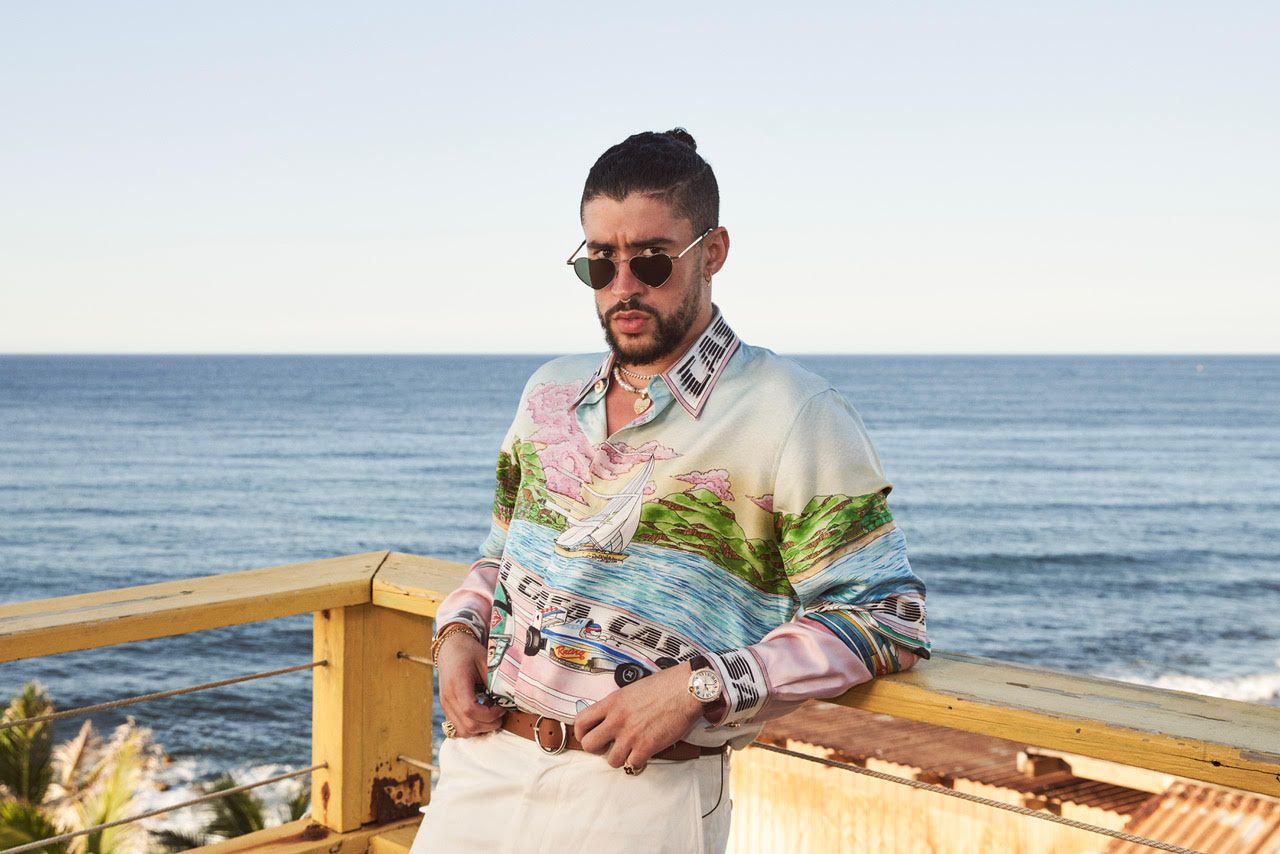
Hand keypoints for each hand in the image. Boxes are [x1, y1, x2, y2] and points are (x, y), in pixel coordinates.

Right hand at [436, 632, 504, 736]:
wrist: (449, 648)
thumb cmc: (469, 652)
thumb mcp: (485, 661)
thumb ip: (494, 680)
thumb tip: (508, 698)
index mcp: (457, 683)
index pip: (470, 710)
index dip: (489, 714)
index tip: (501, 706)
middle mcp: (448, 698)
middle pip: (468, 725)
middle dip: (489, 724)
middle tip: (500, 712)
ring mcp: (445, 705)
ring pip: (463, 731)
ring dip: (481, 728)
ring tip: (491, 713)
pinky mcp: (447, 709)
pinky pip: (458, 729)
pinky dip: (473, 728)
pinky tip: (482, 715)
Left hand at [573, 663, 704, 772]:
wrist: (686, 689)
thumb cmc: (665, 685)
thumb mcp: (632, 689)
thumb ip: (619, 705)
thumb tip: (612, 718)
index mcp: (612, 702)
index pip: (580, 722)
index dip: (581, 733)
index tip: (588, 735)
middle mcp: (617, 719)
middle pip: (589, 745)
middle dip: (597, 749)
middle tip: (608, 745)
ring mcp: (630, 735)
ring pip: (611, 760)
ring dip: (620, 757)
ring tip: (630, 749)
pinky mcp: (646, 747)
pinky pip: (632, 764)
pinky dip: (638, 761)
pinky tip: (645, 752)